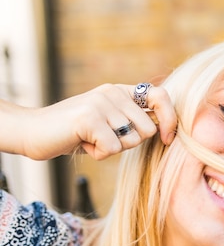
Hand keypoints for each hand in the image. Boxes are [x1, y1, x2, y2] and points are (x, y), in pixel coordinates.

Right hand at [0, 83, 176, 160]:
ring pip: (131, 141)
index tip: (166, 139)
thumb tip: (165, 129)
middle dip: (129, 143)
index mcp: (121, 91)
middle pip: (148, 130)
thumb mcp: (109, 122)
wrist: (33, 131)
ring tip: (91, 139)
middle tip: (103, 138)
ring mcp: (100, 103)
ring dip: (112, 149)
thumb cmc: (75, 133)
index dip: (169, 119)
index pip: (161, 96)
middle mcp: (112, 92)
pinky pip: (112, 148)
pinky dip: (98, 154)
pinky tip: (83, 144)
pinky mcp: (89, 118)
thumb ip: (132, 120)